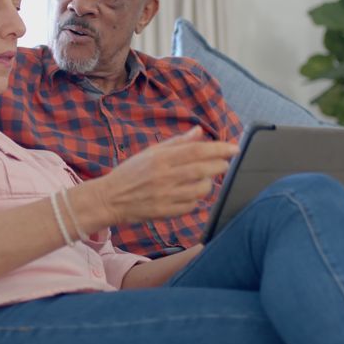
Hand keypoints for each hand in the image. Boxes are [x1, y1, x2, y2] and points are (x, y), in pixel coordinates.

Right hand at [89, 127, 237, 225]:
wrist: (109, 199)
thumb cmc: (131, 173)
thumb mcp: (151, 152)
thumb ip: (177, 142)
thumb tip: (199, 131)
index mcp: (160, 158)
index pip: (197, 150)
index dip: (219, 149)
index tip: (234, 148)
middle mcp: (164, 176)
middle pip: (203, 169)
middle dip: (220, 165)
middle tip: (224, 163)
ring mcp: (165, 196)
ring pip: (201, 189)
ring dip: (209, 183)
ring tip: (205, 179)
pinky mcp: (165, 212)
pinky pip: (191, 206)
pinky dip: (196, 199)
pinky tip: (191, 193)